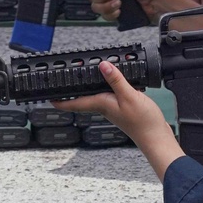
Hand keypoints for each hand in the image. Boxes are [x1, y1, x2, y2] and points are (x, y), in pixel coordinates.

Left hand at [55, 59, 181, 175]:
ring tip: (81, 76)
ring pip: (95, 95)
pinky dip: (106, 85)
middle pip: (83, 97)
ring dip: (88, 86)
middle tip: (63, 79)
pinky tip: (111, 80)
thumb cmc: (143, 122)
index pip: (74, 103)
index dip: (59, 100)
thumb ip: (115, 80)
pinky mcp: (122, 107)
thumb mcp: (128, 96)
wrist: (156, 137)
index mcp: (101, 104)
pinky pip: (109, 94)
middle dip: (72, 89)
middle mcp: (104, 107)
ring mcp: (113, 108)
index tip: (47, 97)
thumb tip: (102, 66)